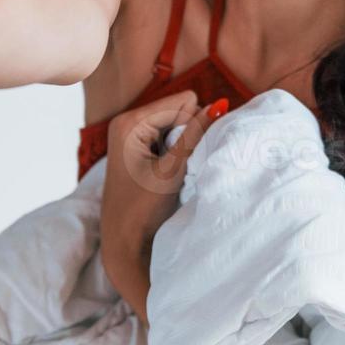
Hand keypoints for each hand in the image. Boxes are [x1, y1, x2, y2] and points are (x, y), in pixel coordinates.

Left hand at [100, 91, 227, 321]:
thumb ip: (196, 135)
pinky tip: (165, 172)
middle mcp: (126, 121)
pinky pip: (166, 135)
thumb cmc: (143, 209)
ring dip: (181, 144)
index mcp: (129, 122)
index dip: (192, 128)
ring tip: (168, 171)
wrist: (124, 242)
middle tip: (174, 167)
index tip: (180, 158)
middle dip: (186, 135)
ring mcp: (129, 133)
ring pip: (175, 123)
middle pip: (178, 110)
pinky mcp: (135, 145)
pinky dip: (173, 151)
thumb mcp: (173, 170)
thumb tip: (220, 104)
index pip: (183, 103)